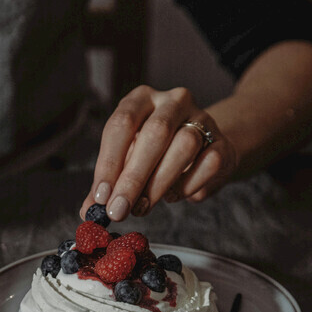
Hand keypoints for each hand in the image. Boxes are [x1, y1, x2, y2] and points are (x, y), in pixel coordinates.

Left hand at [81, 85, 237, 221]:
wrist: (202, 150)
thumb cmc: (156, 154)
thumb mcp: (128, 160)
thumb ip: (110, 183)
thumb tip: (88, 213)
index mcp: (142, 99)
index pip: (121, 124)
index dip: (109, 162)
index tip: (101, 197)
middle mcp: (173, 101)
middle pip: (154, 134)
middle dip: (134, 177)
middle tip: (119, 210)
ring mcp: (202, 118)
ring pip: (184, 145)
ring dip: (160, 183)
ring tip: (144, 206)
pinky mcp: (222, 142)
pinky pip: (208, 164)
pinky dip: (188, 185)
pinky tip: (175, 195)